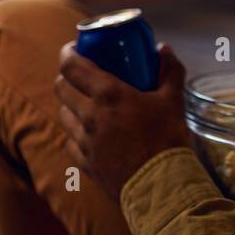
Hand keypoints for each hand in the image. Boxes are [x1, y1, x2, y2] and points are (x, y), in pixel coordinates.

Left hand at [55, 41, 189, 200]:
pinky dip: (75, 132)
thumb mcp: (173, 101)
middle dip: (67, 77)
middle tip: (80, 75)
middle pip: (61, 88)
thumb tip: (164, 49)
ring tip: (85, 104)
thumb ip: (170, 71)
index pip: (72, 66)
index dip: (68, 53)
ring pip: (63, 115)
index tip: (73, 48)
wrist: (161, 187)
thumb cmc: (168, 139)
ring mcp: (83, 141)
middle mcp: (88, 116)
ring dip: (70, 104)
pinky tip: (89, 133)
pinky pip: (70, 141)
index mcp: (108, 95)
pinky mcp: (84, 163)